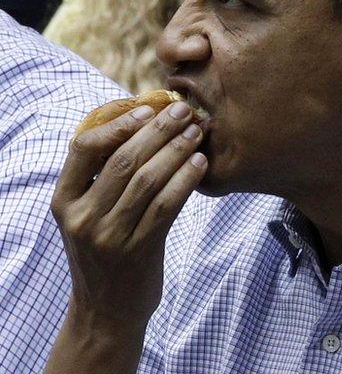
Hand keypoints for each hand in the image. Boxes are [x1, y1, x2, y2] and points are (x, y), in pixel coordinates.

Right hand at [50, 100, 204, 334]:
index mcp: (64, 200)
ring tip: (198, 132)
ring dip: (177, 150)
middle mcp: (81, 216)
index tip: (147, 108)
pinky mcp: (138, 250)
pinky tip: (200, 163)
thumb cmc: (105, 252)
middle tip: (185, 111)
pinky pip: (166, 205)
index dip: (118, 124)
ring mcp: (108, 235)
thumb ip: (104, 177)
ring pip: (147, 179)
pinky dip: (185, 179)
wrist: (107, 311)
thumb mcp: (90, 215)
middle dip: (158, 130)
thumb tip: (143, 124)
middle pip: (123, 159)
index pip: (83, 148)